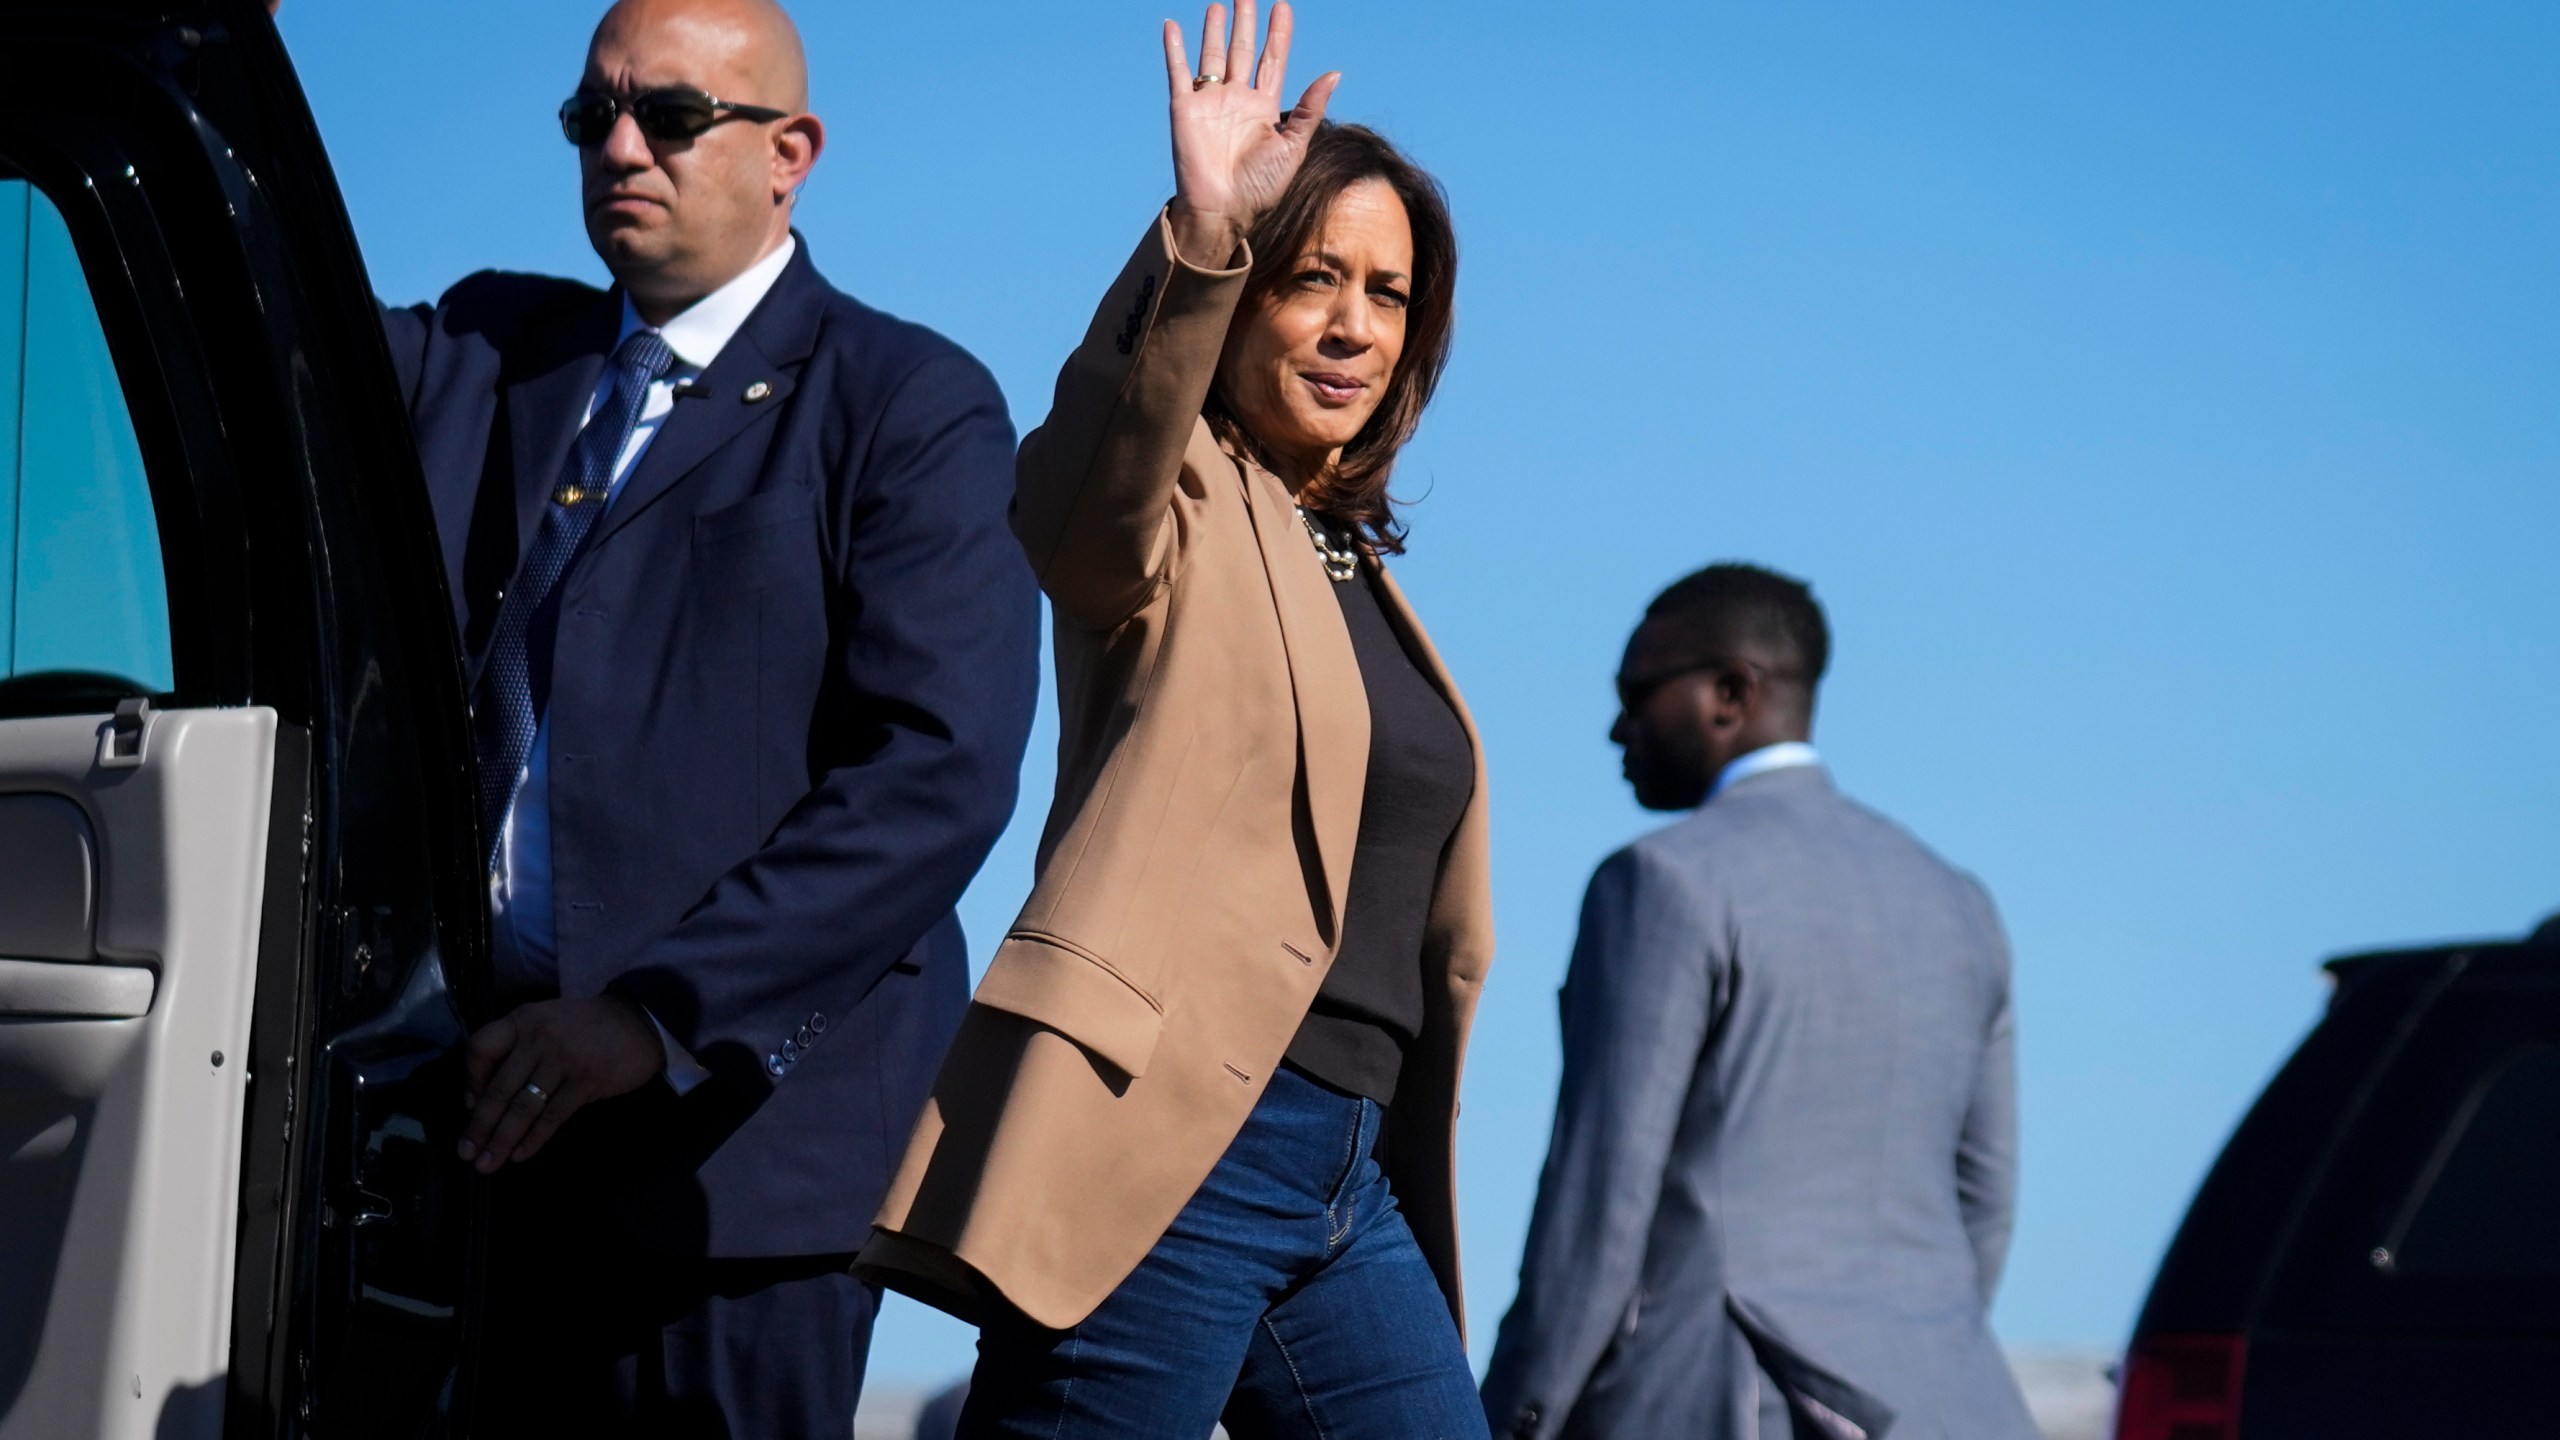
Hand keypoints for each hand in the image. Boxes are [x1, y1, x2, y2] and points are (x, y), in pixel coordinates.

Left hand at [457, 996, 664, 1172]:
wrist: (638, 1020)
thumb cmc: (585, 1026)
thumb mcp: (546, 1022)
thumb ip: (518, 1049)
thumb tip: (484, 1097)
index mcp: (523, 1020)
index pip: (482, 1049)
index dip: (471, 1081)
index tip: (470, 1105)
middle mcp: (538, 1038)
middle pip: (500, 1088)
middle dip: (480, 1126)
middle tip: (467, 1153)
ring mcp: (563, 1060)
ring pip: (524, 1107)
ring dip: (503, 1140)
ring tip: (488, 1163)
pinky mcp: (587, 1081)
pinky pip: (553, 1116)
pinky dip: (535, 1139)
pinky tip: (521, 1155)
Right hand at [1161, 0, 1338, 264]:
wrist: (1223, 211)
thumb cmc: (1260, 188)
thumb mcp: (1293, 147)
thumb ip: (1309, 109)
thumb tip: (1334, 74)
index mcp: (1264, 108)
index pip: (1272, 60)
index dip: (1278, 33)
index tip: (1282, 6)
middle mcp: (1237, 100)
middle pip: (1243, 51)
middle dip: (1246, 23)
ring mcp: (1210, 102)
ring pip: (1213, 56)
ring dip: (1215, 30)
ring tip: (1218, 5)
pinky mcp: (1185, 109)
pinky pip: (1179, 72)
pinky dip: (1175, 49)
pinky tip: (1173, 27)